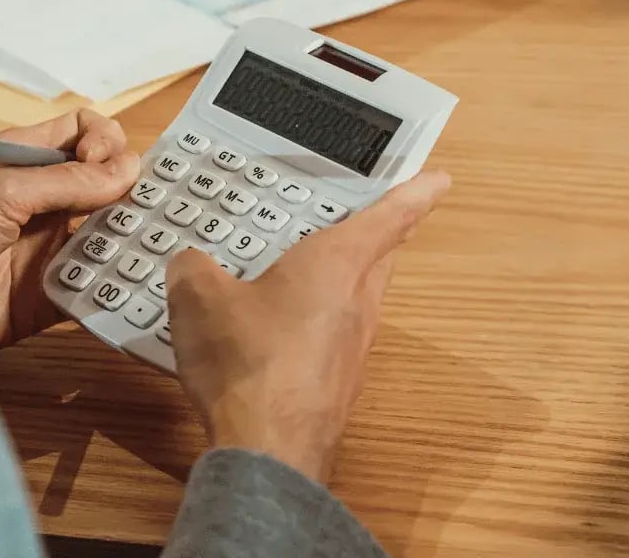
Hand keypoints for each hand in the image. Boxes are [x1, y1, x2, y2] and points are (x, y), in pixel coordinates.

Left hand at [0, 110, 139, 355]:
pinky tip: (131, 289)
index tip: (105, 166)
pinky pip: (87, 289)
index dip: (104, 142)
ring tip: (152, 250)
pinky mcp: (40, 298)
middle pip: (100, 186)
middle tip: (154, 211)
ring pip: (101, 238)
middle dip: (130, 193)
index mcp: (19, 160)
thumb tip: (128, 169)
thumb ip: (67, 181)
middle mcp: (34, 201)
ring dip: (127, 242)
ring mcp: (39, 249)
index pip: (80, 133)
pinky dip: (110, 289)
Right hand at [166, 171, 451, 482]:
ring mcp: (352, 347)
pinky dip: (314, 320)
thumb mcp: (198, 298)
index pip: (388, 217)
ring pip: (357, 297)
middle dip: (375, 235)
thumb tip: (189, 263)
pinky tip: (275, 329)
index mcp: (335, 264)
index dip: (413, 193)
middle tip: (364, 217)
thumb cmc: (247, 364)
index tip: (438, 179)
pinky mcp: (336, 381)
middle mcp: (357, 301)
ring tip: (303, 268)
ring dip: (341, 279)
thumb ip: (193, 267)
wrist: (267, 449)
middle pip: (379, 257)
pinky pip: (332, 335)